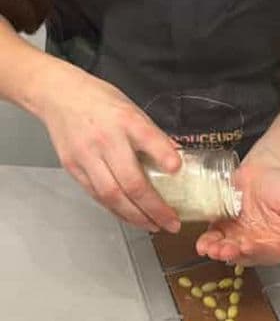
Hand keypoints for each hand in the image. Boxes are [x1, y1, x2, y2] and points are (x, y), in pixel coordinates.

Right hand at [34, 62, 180, 231]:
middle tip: (171, 223)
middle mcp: (105, 139)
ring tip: (154, 226)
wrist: (58, 94)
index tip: (177, 169)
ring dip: (135, 216)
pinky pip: (97, 196)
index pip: (147, 138)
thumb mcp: (134, 111)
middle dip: (153, 207)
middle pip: (130, 181)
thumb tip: (179, 162)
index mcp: (125, 120)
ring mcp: (86, 155)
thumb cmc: (100, 102)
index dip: (163, 154)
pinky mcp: (73, 167)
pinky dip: (117, 211)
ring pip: (111, 195)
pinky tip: (131, 218)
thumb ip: (155, 137)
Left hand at [195, 146, 279, 265]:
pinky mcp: (223, 225)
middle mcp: (257, 241)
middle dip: (233, 254)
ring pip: (227, 249)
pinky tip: (203, 244)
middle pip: (244, 255)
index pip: (266, 254)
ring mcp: (239, 234)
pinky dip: (207, 242)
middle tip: (225, 250)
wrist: (264, 166)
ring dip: (218, 251)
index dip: (255, 253)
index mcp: (276, 240)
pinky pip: (214, 237)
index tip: (247, 247)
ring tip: (211, 249)